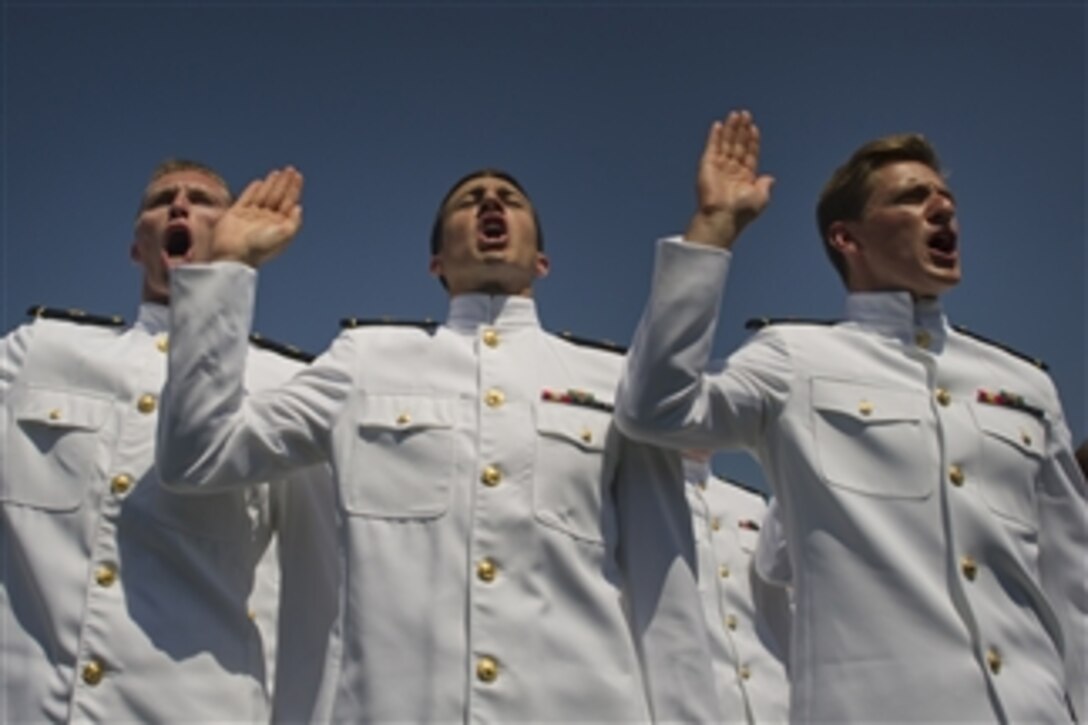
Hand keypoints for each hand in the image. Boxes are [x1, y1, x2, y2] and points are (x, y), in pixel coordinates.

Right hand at [212, 167, 302, 266]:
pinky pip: (247, 198)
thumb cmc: (259, 248)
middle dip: (284, 183)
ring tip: (277, 172)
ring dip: (271, 183)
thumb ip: (294, 222)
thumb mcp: (284, 236)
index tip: (298, 176)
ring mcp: (252, 216)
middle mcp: (267, 220)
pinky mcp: (236, 214)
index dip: (294, 188)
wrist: (233, 254)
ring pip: (264, 195)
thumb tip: (299, 207)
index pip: (289, 202)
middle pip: (278, 196)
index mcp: (279, 225)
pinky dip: (253, 190)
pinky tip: (259, 183)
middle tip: (290, 169)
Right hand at [685, 110, 773, 249]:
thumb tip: (771, 178)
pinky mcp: (707, 166)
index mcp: (744, 178)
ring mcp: (719, 167)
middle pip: (738, 145)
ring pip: (726, 143)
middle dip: (741, 130)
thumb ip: (765, 185)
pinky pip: (711, 147)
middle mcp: (731, 171)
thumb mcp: (761, 198)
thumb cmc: (742, 212)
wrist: (723, 217)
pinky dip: (714, 136)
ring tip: (735, 114)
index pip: (749, 154)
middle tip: (745, 114)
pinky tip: (719, 125)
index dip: (752, 140)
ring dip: (730, 129)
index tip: (754, 128)